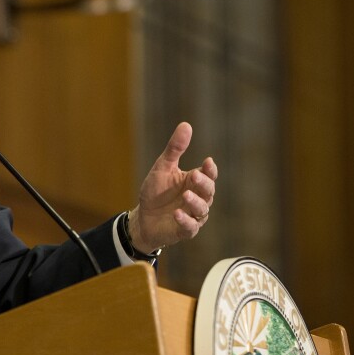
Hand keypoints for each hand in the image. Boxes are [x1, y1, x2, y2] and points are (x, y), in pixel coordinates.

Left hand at [128, 122, 217, 253]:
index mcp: (195, 182)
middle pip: (209, 191)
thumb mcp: (163, 168)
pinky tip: (177, 213)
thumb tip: (186, 124)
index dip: (210, 170)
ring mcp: (193, 215)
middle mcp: (198, 198)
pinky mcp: (185, 230)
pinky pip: (190, 227)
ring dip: (195, 202)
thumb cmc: (156, 192)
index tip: (207, 161)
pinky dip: (185, 220)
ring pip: (202, 210)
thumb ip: (175, 149)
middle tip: (194, 176)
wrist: (143, 218)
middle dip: (203, 184)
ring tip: (186, 195)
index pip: (209, 175)